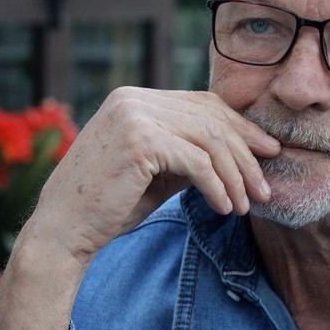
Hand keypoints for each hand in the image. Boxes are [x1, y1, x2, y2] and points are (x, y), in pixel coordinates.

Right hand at [24, 87, 280, 264]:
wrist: (62, 231)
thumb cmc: (108, 206)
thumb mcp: (157, 172)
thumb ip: (189, 154)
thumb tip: (238, 153)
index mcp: (134, 98)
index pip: (202, 104)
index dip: (239, 128)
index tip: (267, 152)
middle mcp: (133, 98)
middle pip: (211, 118)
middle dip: (245, 153)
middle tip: (265, 186)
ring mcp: (134, 115)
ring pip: (209, 138)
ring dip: (235, 175)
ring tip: (248, 204)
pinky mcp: (139, 140)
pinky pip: (197, 161)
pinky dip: (217, 186)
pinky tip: (226, 208)